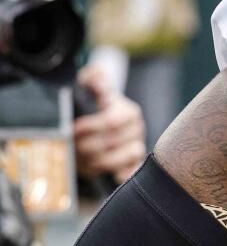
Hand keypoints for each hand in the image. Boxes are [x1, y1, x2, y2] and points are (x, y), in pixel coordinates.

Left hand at [73, 64, 145, 182]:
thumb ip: (94, 78)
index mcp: (128, 111)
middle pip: (113, 142)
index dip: (91, 126)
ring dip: (98, 160)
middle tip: (71, 146)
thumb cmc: (93, 106)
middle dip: (88, 146)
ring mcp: (136, 146)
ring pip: (122, 158)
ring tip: (80, 159)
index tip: (74, 128)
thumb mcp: (91, 87)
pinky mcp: (133, 163)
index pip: (113, 120)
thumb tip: (97, 73)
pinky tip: (106, 172)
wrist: (101, 129)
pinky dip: (119, 172)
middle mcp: (136, 129)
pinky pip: (130, 171)